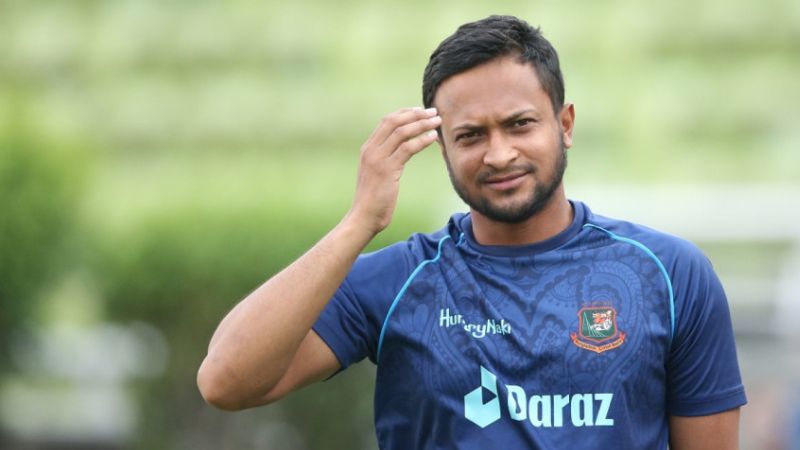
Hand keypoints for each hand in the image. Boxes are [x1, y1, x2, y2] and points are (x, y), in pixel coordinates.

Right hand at [348, 107, 440, 234]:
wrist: (364, 216)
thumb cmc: (373, 200)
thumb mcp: (377, 174)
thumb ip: (385, 160)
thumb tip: (400, 152)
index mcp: (368, 149)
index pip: (386, 121)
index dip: (404, 113)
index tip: (420, 110)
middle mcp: (371, 150)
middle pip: (394, 121)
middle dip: (415, 114)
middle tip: (432, 111)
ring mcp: (378, 159)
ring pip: (402, 132)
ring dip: (422, 124)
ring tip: (437, 122)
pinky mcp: (387, 170)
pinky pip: (407, 149)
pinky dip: (422, 140)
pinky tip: (433, 137)